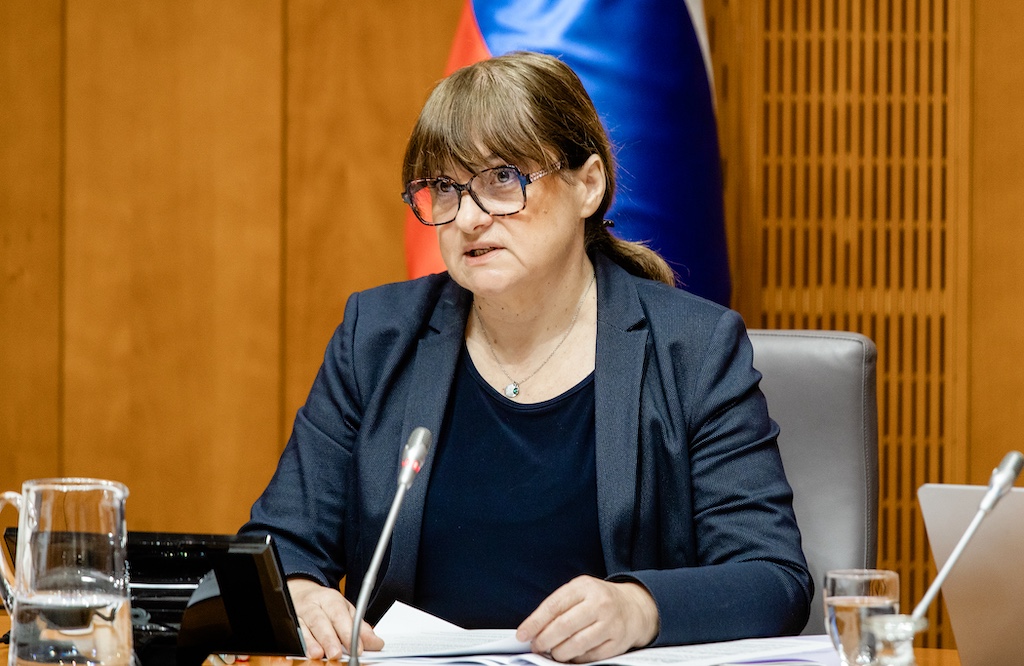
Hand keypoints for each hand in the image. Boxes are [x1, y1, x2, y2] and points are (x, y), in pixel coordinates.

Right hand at [287, 578, 383, 659]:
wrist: (300, 593)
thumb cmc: (326, 605)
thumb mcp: (346, 611)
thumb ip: (360, 627)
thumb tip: (376, 644)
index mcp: (330, 599)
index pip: (340, 615)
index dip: (348, 632)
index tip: (358, 647)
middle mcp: (313, 605)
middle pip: (320, 620)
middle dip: (328, 638)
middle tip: (336, 653)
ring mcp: (298, 614)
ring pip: (303, 627)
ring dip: (310, 642)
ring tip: (318, 654)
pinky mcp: (287, 624)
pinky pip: (292, 633)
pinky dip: (298, 643)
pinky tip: (303, 652)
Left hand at [515, 576, 659, 662]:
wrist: (634, 607)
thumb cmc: (598, 600)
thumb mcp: (579, 592)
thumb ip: (558, 607)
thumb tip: (532, 630)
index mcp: (585, 587)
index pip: (554, 606)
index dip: (535, 622)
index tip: (522, 634)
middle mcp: (599, 604)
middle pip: (564, 626)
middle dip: (544, 640)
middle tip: (536, 646)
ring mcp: (611, 624)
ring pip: (576, 644)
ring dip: (559, 653)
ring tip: (553, 652)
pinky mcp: (618, 643)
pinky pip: (590, 656)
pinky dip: (576, 659)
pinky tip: (571, 655)